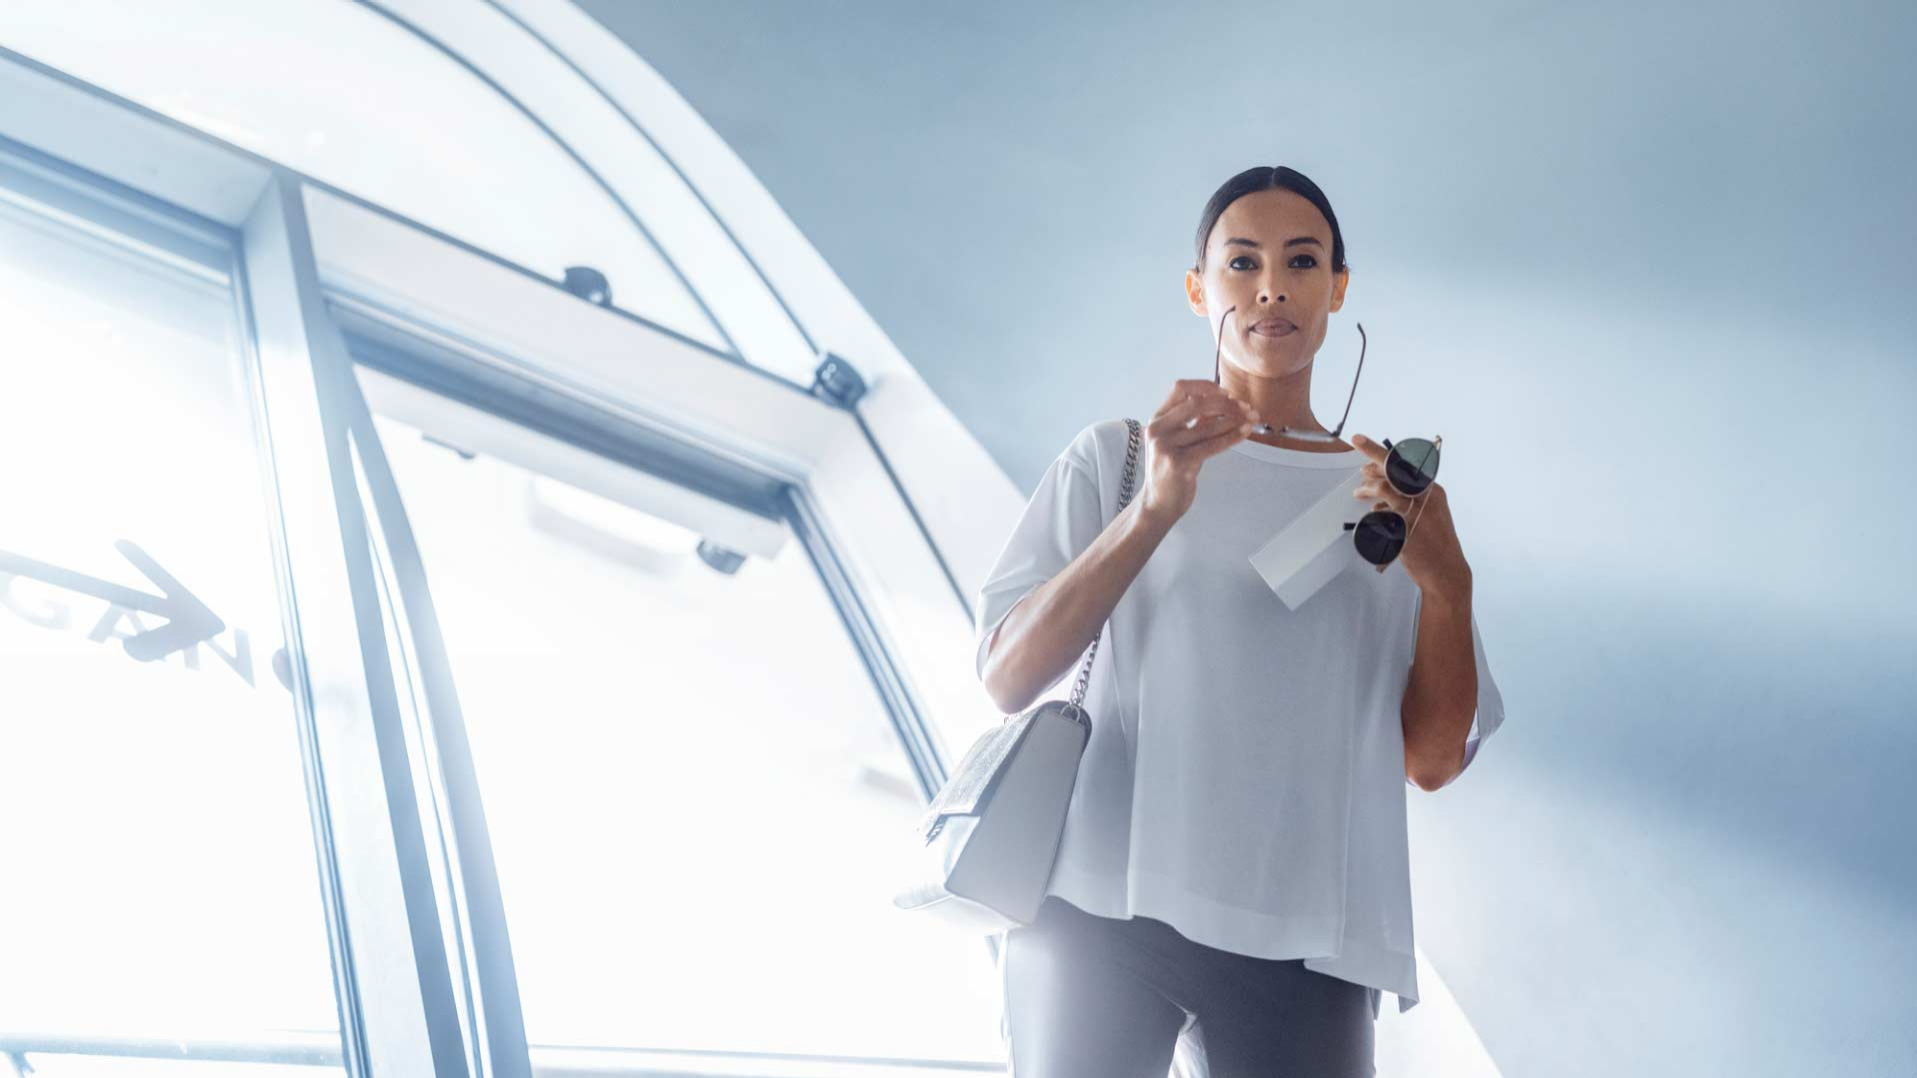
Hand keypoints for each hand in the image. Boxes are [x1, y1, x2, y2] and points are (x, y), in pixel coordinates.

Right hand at [1139, 379, 1258, 524]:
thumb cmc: (1172, 471)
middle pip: (1198, 404)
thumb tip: (1226, 404)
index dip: (1206, 386)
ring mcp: (1166, 446)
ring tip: (1252, 418)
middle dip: (1227, 404)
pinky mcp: (1178, 463)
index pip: (1180, 388)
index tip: (1226, 392)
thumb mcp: (1179, 441)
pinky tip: (1245, 432)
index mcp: (1157, 420)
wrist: (1158, 504)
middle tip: (1247, 408)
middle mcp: (1158, 430)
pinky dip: (1232, 436)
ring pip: (1208, 425)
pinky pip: (1212, 445)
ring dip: (1235, 419)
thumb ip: (1195, 422)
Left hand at [1349, 434, 1470, 595]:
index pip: (1406, 464)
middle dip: (1372, 452)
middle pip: (1396, 467)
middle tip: (1356, 442)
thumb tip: (1379, 493)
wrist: (1446, 571)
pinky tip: (1371, 514)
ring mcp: (1417, 511)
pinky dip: (1374, 511)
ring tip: (1358, 492)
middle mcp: (1427, 496)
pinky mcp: (1407, 526)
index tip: (1362, 441)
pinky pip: (1383, 511)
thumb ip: (1406, 501)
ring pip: (1387, 486)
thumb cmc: (1435, 544)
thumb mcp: (1428, 514)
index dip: (1382, 451)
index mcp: (1432, 491)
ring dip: (1368, 486)